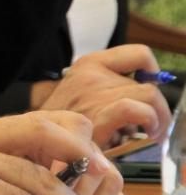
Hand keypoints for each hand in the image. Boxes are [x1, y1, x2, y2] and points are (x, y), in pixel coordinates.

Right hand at [37, 44, 171, 146]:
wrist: (36, 139)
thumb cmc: (64, 123)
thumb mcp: (84, 92)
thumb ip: (111, 86)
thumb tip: (152, 93)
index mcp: (90, 64)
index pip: (139, 55)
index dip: (153, 74)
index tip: (150, 92)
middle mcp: (91, 75)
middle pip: (147, 84)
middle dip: (158, 108)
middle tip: (153, 126)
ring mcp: (93, 95)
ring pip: (149, 95)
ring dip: (158, 118)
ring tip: (150, 132)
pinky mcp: (97, 118)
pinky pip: (133, 109)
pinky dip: (149, 121)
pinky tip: (145, 134)